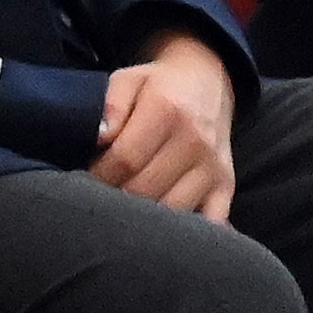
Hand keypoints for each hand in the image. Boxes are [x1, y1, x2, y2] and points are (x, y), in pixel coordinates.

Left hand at [89, 33, 237, 221]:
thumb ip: (110, 104)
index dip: (98, 176)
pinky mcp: (226, 184)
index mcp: (168, 110)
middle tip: (102, 196)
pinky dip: (191, 233)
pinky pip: (211, 222)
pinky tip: (167, 233)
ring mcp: (213, 167)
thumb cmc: (158, 86)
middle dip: (116, 199)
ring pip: (172, 211)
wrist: (208, 82)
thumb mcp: (128, 79)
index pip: (125, 160)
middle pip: (145, 190)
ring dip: (145, 218)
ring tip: (127, 209)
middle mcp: (195, 141)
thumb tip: (99, 137)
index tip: (86, 178)